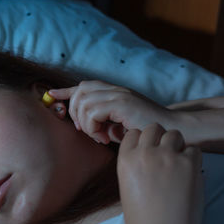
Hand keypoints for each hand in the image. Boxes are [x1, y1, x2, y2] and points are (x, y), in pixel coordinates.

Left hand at [48, 80, 172, 144]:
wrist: (171, 130)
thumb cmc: (143, 130)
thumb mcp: (117, 125)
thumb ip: (101, 120)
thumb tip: (82, 124)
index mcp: (113, 92)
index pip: (83, 86)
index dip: (66, 90)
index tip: (52, 94)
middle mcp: (114, 90)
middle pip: (79, 92)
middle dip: (74, 113)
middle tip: (86, 131)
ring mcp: (118, 94)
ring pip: (83, 104)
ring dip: (86, 124)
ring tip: (100, 137)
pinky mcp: (121, 103)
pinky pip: (92, 112)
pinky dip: (93, 127)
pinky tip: (106, 138)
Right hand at [117, 123, 203, 223]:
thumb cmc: (142, 217)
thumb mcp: (126, 184)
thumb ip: (134, 163)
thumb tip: (149, 150)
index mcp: (125, 159)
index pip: (133, 132)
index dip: (142, 140)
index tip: (147, 149)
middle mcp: (144, 153)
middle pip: (153, 127)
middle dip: (159, 137)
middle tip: (164, 154)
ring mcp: (167, 156)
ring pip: (174, 134)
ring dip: (177, 145)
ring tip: (177, 163)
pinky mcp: (188, 164)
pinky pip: (194, 149)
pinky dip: (193, 158)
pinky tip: (188, 173)